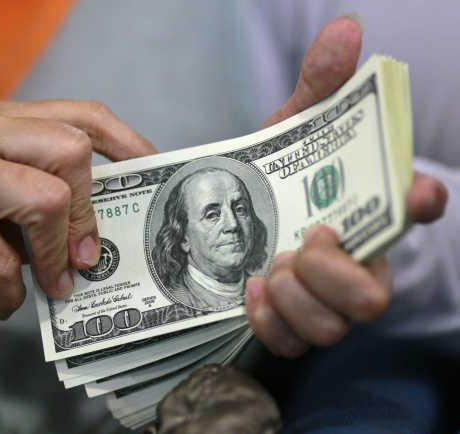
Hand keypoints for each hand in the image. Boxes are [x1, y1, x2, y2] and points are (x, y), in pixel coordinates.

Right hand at [0, 100, 154, 318]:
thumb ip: (36, 202)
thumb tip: (93, 237)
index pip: (79, 114)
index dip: (126, 142)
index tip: (152, 173)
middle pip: (71, 149)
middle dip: (88, 211)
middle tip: (87, 257)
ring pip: (45, 197)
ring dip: (55, 255)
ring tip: (53, 286)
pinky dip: (8, 292)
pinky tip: (0, 304)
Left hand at [245, 16, 446, 356]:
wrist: (235, 222)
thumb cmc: (274, 179)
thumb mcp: (290, 130)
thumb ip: (317, 86)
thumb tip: (345, 28)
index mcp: (364, 213)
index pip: (412, 210)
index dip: (419, 202)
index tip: (416, 192)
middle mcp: (356, 264)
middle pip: (374, 296)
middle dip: (333, 273)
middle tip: (304, 242)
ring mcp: (325, 302)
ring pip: (333, 327)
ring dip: (295, 295)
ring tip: (269, 266)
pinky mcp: (292, 326)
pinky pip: (292, 343)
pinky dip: (269, 320)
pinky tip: (251, 290)